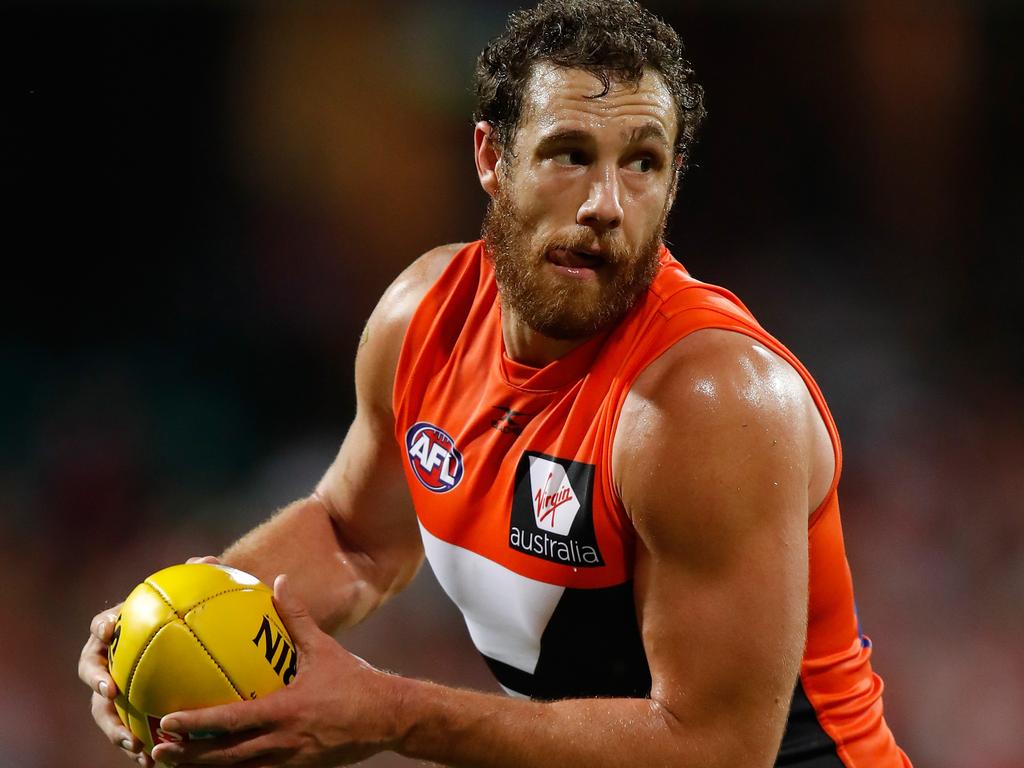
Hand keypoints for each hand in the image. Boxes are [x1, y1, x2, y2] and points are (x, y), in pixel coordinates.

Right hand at [78, 555, 222, 765]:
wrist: (195, 643)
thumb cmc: (193, 615)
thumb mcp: (199, 596)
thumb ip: (201, 577)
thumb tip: (207, 561)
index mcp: (121, 630)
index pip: (102, 625)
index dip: (102, 627)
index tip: (109, 631)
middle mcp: (112, 660)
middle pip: (92, 671)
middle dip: (97, 682)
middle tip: (111, 691)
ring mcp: (118, 689)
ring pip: (104, 711)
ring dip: (113, 727)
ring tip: (132, 742)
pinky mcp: (131, 713)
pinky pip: (129, 730)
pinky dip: (137, 745)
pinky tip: (154, 762)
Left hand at [150, 574, 397, 766]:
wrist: (388, 718)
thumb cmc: (355, 682)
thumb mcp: (324, 648)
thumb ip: (298, 617)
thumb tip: (278, 582)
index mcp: (285, 711)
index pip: (232, 721)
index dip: (197, 725)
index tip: (167, 721)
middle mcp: (282, 741)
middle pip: (225, 758)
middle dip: (187, 758)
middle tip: (154, 752)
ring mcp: (288, 760)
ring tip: (173, 765)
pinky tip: (214, 767)